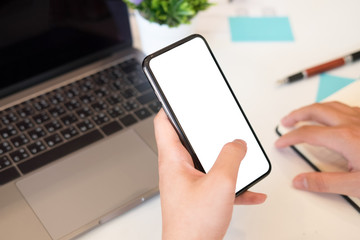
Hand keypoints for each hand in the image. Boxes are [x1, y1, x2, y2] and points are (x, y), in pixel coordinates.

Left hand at [154, 109, 265, 239]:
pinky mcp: (198, 198)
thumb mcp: (220, 183)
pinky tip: (251, 190)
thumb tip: (237, 143)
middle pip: (187, 140)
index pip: (163, 123)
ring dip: (223, 158)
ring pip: (205, 162)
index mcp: (173, 161)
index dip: (170, 105)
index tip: (179, 96)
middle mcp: (177, 170)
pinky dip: (232, 184)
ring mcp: (188, 185)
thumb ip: (231, 157)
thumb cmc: (193, 226)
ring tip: (238, 154)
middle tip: (216, 121)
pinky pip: (216, 184)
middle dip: (205, 130)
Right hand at [275, 101, 359, 197]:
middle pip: (316, 110)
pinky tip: (333, 114)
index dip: (289, 137)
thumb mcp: (356, 185)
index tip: (281, 142)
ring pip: (331, 105)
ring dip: (313, 108)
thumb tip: (301, 181)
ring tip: (304, 113)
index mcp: (345, 138)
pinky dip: (332, 108)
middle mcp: (352, 123)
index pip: (307, 133)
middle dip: (297, 114)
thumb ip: (325, 183)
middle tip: (286, 121)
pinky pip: (346, 107)